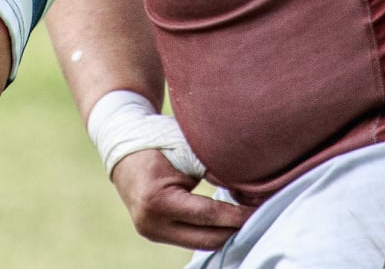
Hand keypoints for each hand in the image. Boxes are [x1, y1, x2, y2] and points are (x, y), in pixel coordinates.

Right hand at [110, 149, 249, 249]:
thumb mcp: (187, 151)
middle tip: (261, 215)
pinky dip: (211, 230)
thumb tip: (249, 188)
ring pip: (200, 243)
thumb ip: (215, 170)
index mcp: (158, 201)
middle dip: (236, 229)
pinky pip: (190, 238)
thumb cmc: (157, 141)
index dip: (238, 215)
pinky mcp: (154, 233)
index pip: (208, 215)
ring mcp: (151, 232)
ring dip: (225, 232)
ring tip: (247, 216)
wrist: (123, 147)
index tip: (261, 209)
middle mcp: (151, 224)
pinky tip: (229, 219)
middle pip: (207, 239)